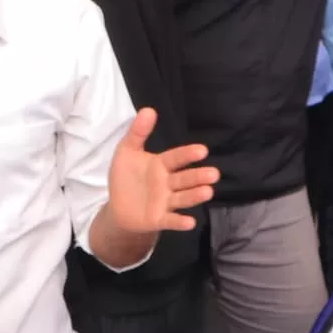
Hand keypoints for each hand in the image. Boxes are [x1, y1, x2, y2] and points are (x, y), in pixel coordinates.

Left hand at [105, 110, 219, 235]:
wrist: (119, 207)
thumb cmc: (126, 177)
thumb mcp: (127, 152)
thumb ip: (137, 133)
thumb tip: (149, 109)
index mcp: (161, 165)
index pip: (176, 158)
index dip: (187, 155)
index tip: (202, 150)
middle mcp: (167, 183)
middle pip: (184, 179)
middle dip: (198, 176)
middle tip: (214, 174)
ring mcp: (165, 202)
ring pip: (182, 198)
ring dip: (195, 196)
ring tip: (208, 192)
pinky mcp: (159, 219)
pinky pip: (171, 220)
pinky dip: (180, 222)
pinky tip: (190, 222)